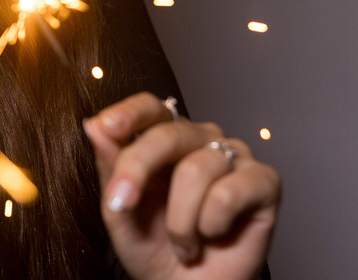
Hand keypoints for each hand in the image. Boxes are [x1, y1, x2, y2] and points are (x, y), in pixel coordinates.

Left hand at [83, 92, 279, 279]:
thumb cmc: (154, 249)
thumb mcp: (120, 210)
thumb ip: (110, 166)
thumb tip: (93, 125)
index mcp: (165, 139)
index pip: (150, 108)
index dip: (128, 113)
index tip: (106, 126)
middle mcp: (202, 140)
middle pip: (169, 134)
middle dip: (138, 169)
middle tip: (121, 205)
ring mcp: (235, 157)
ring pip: (196, 169)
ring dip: (179, 220)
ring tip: (182, 242)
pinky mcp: (264, 182)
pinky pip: (229, 192)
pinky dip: (211, 223)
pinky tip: (213, 235)